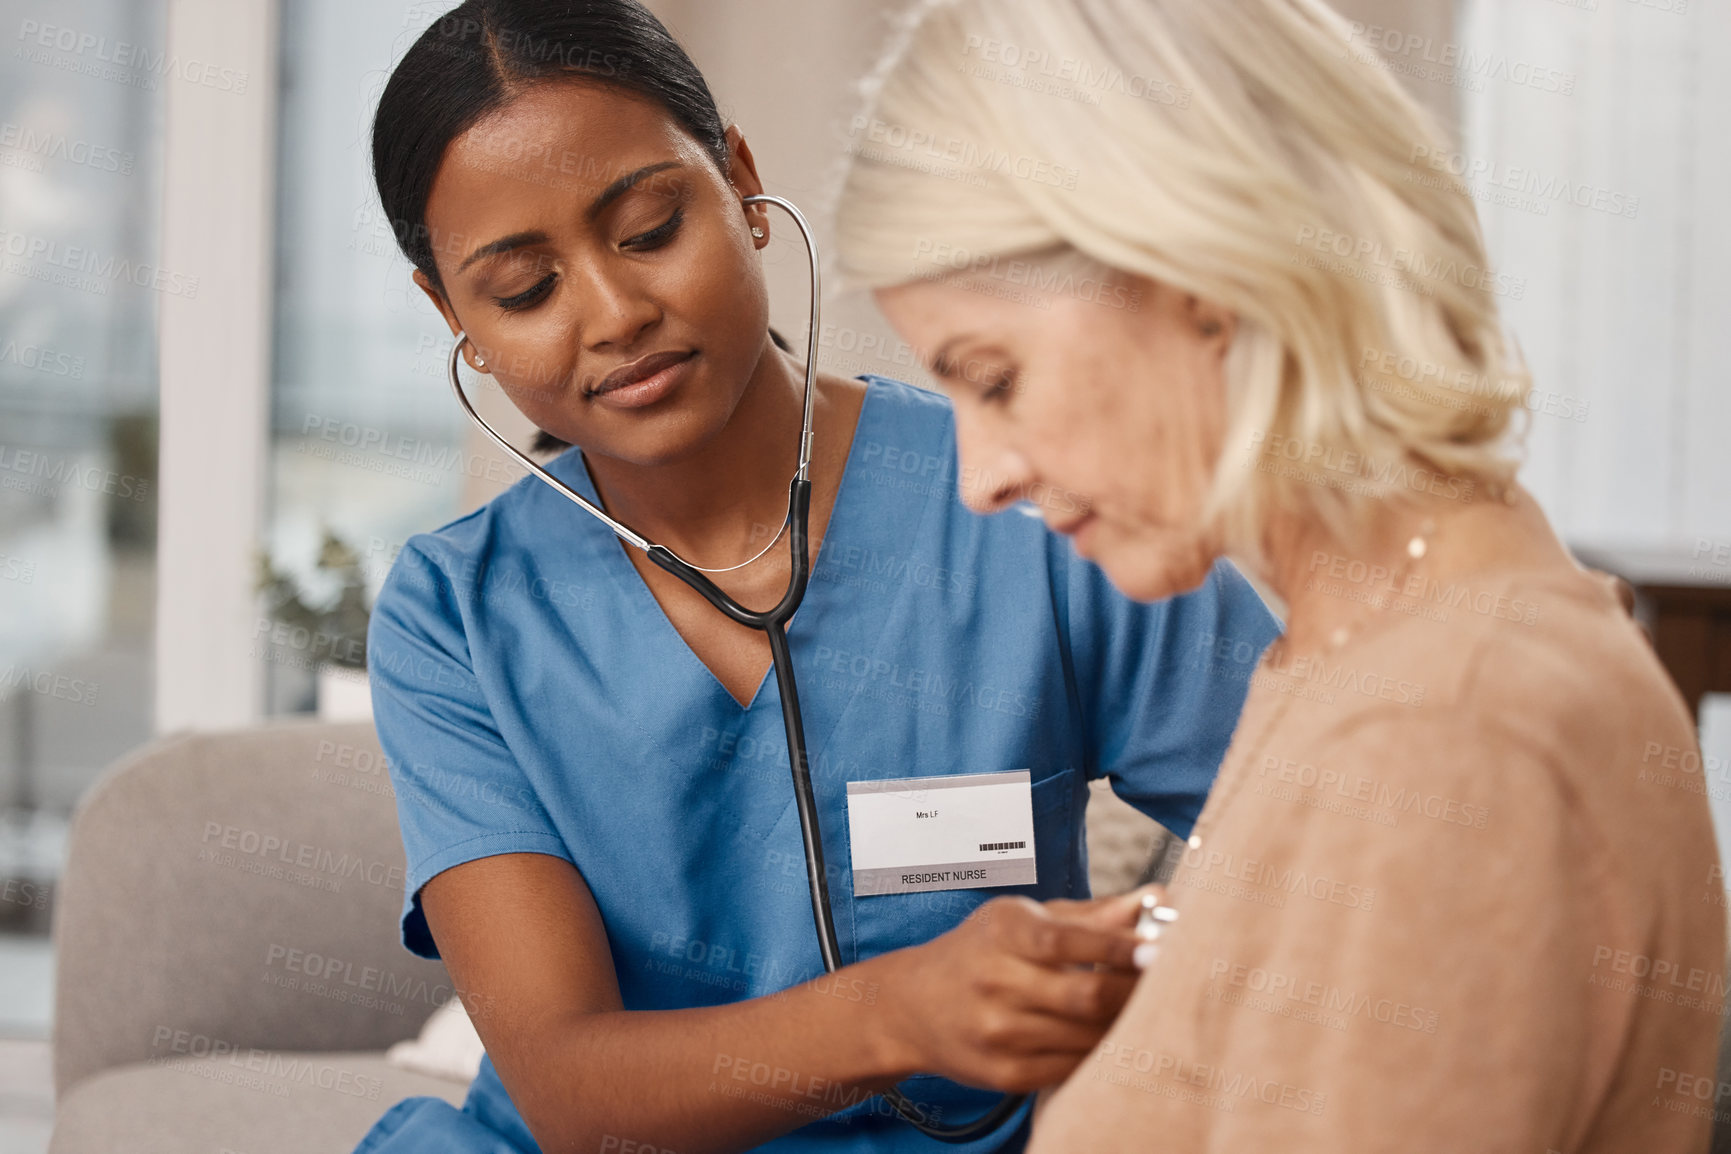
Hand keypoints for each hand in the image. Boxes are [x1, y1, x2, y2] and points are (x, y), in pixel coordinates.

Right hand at [867, 886, 1158, 1093]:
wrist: (912, 1006)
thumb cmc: (979, 952)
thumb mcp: (1023, 918)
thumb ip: (1091, 915)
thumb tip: (1155, 897)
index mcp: (1005, 933)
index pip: (1071, 940)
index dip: (1122, 946)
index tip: (1161, 948)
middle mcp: (997, 982)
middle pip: (1088, 995)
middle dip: (1137, 992)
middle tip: (1168, 985)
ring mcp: (999, 1032)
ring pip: (1087, 1036)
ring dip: (1125, 1025)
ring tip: (1146, 1010)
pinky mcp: (1005, 1073)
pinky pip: (1073, 1068)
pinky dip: (1100, 1054)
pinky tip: (1110, 1038)